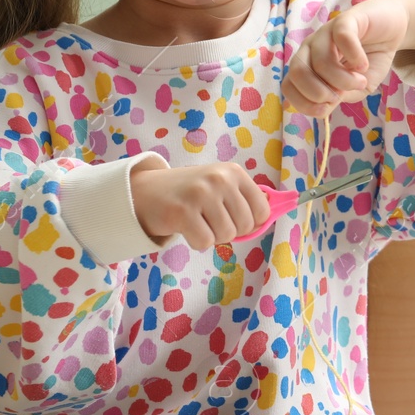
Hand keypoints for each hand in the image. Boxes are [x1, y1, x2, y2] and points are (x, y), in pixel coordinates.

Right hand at [131, 162, 272, 250]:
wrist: (145, 191)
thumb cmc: (188, 193)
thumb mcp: (219, 186)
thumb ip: (244, 200)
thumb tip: (269, 219)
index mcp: (233, 172)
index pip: (262, 209)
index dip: (250, 222)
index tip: (233, 218)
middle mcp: (219, 179)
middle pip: (245, 226)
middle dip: (230, 231)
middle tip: (210, 220)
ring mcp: (201, 194)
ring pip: (226, 236)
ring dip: (213, 236)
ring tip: (198, 221)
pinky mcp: (183, 212)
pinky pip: (205, 242)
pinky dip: (197, 242)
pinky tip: (186, 228)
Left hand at [285, 0, 412, 117]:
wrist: (392, 28)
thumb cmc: (371, 58)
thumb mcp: (357, 88)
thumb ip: (340, 97)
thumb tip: (327, 104)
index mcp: (309, 64)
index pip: (288, 86)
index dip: (304, 103)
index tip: (329, 107)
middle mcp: (311, 47)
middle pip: (297, 73)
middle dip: (320, 93)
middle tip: (343, 94)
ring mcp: (327, 31)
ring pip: (320, 61)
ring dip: (344, 80)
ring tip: (361, 80)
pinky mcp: (346, 19)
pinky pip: (342, 38)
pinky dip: (355, 58)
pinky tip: (364, 64)